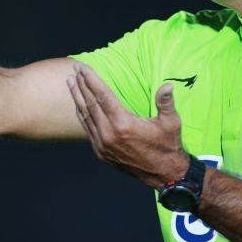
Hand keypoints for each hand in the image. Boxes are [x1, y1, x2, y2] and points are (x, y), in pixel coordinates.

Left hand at [67, 63, 189, 188]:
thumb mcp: (171, 123)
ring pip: (85, 116)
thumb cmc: (168, 145)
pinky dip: (81, 114)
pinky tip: (78, 104)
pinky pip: (87, 129)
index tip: (83, 67)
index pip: (102, 95)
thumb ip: (166, 102)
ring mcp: (103, 145)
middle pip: (90, 103)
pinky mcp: (101, 153)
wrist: (163, 175)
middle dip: (81, 84)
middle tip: (74, 69)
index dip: (91, 79)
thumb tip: (168, 85)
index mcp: (123, 124)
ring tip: (70, 82)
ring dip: (77, 98)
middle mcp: (109, 134)